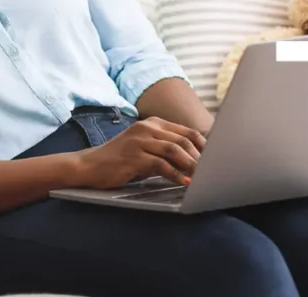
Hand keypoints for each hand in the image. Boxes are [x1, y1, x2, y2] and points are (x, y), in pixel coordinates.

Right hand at [76, 117, 205, 188]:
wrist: (90, 165)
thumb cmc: (121, 160)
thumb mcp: (145, 149)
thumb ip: (166, 150)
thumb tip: (196, 161)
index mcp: (152, 124)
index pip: (186, 131)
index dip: (204, 146)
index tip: (217, 159)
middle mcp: (146, 128)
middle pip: (183, 140)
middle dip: (200, 157)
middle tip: (213, 171)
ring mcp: (138, 141)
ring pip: (174, 150)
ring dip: (191, 165)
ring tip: (202, 178)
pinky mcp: (133, 156)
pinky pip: (160, 165)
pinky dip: (176, 175)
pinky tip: (184, 183)